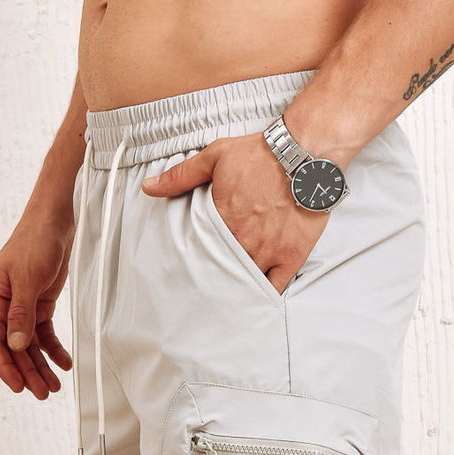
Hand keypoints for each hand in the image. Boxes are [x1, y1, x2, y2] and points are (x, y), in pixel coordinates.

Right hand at [0, 218, 73, 398]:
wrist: (54, 220)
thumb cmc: (34, 242)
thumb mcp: (27, 278)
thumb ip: (21, 313)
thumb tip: (16, 346)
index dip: (5, 366)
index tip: (18, 387)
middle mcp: (4, 307)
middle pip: (13, 349)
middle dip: (27, 372)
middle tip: (42, 393)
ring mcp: (22, 307)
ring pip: (28, 346)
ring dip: (40, 366)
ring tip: (54, 386)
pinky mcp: (40, 305)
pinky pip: (44, 334)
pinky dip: (53, 350)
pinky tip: (63, 363)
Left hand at [142, 131, 328, 294]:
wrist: (305, 154)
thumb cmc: (261, 154)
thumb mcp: (215, 156)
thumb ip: (180, 175)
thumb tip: (149, 187)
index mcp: (221, 221)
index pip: (199, 251)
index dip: (193, 261)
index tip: (188, 268)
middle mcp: (243, 241)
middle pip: (220, 271)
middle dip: (211, 280)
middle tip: (202, 290)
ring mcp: (268, 252)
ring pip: (245, 282)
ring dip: (234, 289)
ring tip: (224, 298)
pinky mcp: (291, 256)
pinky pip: (275, 286)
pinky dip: (264, 295)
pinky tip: (253, 300)